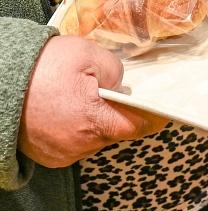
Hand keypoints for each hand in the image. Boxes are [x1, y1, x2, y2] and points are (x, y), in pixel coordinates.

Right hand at [18, 35, 167, 167]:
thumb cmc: (41, 66)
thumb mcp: (89, 55)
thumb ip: (116, 72)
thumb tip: (121, 89)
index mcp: (92, 119)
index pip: (137, 126)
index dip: (153, 117)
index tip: (164, 111)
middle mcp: (78, 144)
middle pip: (116, 131)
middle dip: (120, 113)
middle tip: (113, 93)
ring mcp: (62, 153)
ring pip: (96, 138)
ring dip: (97, 121)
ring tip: (86, 98)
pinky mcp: (49, 156)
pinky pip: (76, 143)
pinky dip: (79, 128)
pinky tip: (71, 110)